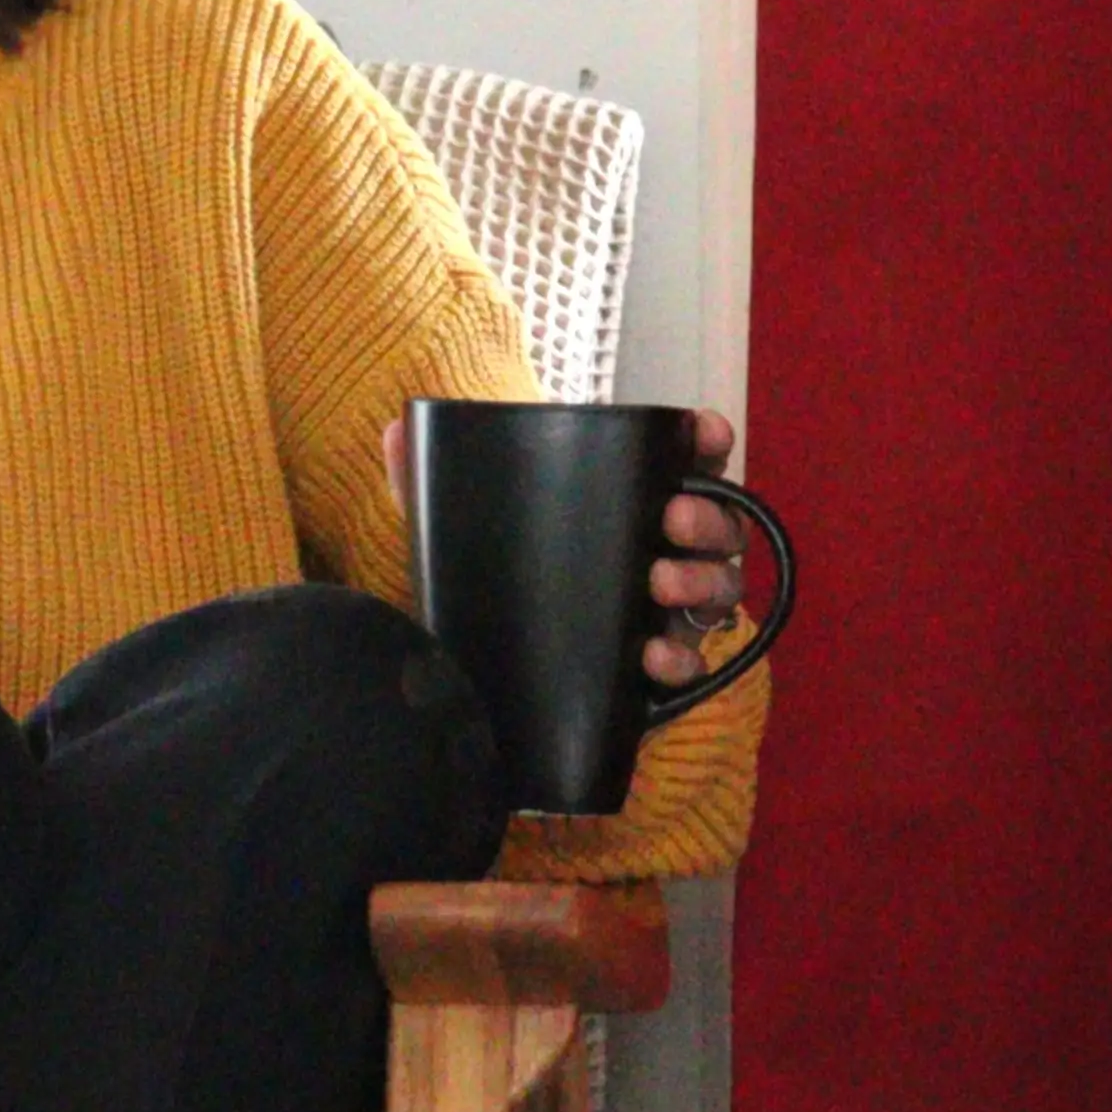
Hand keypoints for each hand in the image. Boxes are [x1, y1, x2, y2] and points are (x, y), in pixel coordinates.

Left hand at [378, 405, 750, 686]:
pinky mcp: (655, 669)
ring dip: (703, 581)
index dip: (707, 443)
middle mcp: (660, 552)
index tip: (705, 430)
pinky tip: (654, 656)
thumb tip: (392, 430)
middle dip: (708, 515)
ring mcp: (665, 612)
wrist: (481, 682)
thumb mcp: (456, 532)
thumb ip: (425, 482)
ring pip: (718, 589)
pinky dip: (680, 658)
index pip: (686, 464)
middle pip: (717, 525)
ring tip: (662, 581)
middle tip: (673, 516)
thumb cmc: (489, 587)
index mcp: (625, 506)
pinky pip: (691, 663)